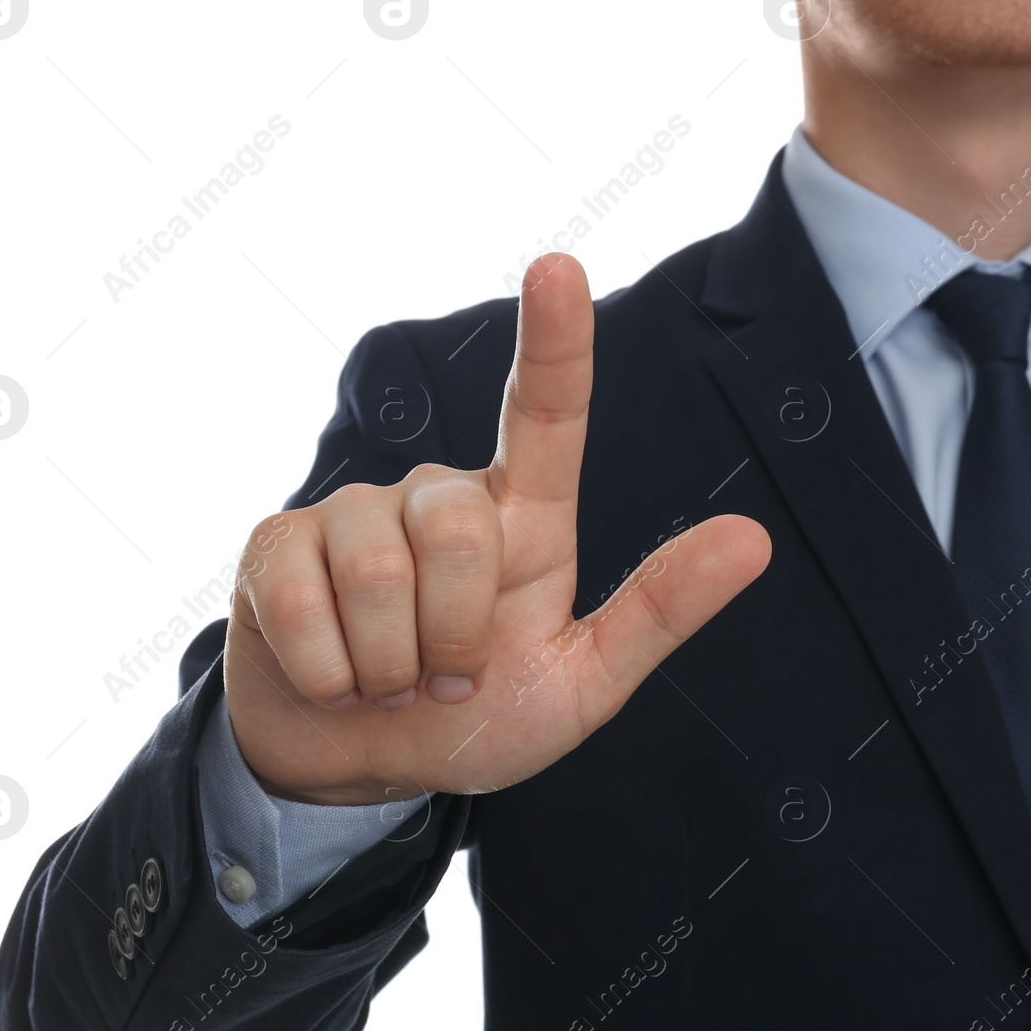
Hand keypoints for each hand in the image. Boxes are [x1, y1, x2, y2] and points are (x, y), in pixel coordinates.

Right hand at [223, 253, 771, 805]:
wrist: (358, 763)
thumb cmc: (476, 719)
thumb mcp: (579, 686)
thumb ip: (656, 614)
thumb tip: (754, 539)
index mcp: (522, 519)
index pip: (544, 417)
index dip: (553, 344)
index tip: (557, 267)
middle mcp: (438, 496)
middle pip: (455, 529)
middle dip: (452, 639)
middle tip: (444, 681)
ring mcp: (350, 511)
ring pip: (374, 572)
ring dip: (389, 665)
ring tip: (389, 680)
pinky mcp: (276, 543)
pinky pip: (302, 604)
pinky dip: (329, 676)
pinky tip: (333, 678)